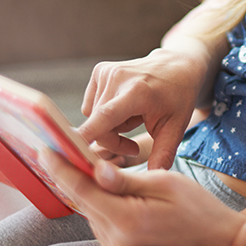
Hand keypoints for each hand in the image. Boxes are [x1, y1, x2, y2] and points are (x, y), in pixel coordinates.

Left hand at [41, 151, 243, 245]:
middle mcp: (116, 239)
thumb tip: (95, 169)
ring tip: (81, 162)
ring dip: (85, 187)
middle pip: (82, 200)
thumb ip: (126, 179)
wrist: (217, 241)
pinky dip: (98, 201)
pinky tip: (102, 185)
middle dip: (70, 173)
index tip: (45, 149)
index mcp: (127, 219)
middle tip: (60, 148)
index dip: (61, 167)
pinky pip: (102, 220)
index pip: (83, 189)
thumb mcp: (165, 183)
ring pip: (90, 210)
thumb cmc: (198, 208)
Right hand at [79, 47, 207, 169]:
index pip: (104, 117)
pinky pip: (91, 106)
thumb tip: (153, 179)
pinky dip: (104, 114)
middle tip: (133, 143)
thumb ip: (162, 155)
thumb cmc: (178, 97)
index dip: (85, 136)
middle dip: (113, 142)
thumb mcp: (175, 128)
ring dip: (109, 128)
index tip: (68, 151)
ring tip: (133, 120)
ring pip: (93, 118)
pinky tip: (123, 108)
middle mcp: (118, 78)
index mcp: (137, 92)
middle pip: (98, 126)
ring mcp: (106, 72)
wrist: (177, 66)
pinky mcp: (100, 71)